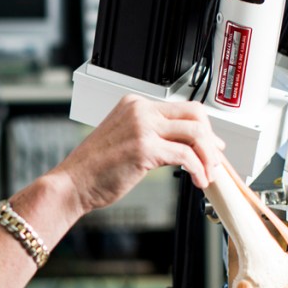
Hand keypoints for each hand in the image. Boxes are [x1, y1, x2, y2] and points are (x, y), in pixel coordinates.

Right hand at [49, 95, 224, 216]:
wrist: (72, 184)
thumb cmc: (95, 169)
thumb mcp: (125, 140)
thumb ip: (152, 135)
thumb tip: (183, 145)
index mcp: (134, 104)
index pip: (181, 108)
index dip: (203, 128)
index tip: (211, 145)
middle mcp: (139, 110)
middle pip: (194, 114)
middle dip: (211, 138)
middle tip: (215, 159)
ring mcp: (142, 127)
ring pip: (195, 133)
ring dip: (208, 156)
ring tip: (208, 174)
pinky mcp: (145, 148)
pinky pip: (186, 155)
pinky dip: (198, 170)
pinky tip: (197, 181)